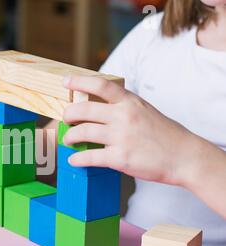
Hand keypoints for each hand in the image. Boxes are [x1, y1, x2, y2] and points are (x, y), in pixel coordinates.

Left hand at [62, 75, 202, 186]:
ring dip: (69, 137)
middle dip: (68, 115)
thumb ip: (123, 107)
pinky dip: (77, 159)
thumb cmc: (164, 134)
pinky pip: (89, 157)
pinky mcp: (120, 158)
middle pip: (83, 110)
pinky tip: (74, 160)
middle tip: (66, 120)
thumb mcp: (144, 110)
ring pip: (82, 133)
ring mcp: (121, 137)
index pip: (100, 86)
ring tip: (68, 140)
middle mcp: (124, 116)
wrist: (184, 157)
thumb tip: (98, 108)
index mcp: (130, 102)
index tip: (65, 82)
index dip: (79, 82)